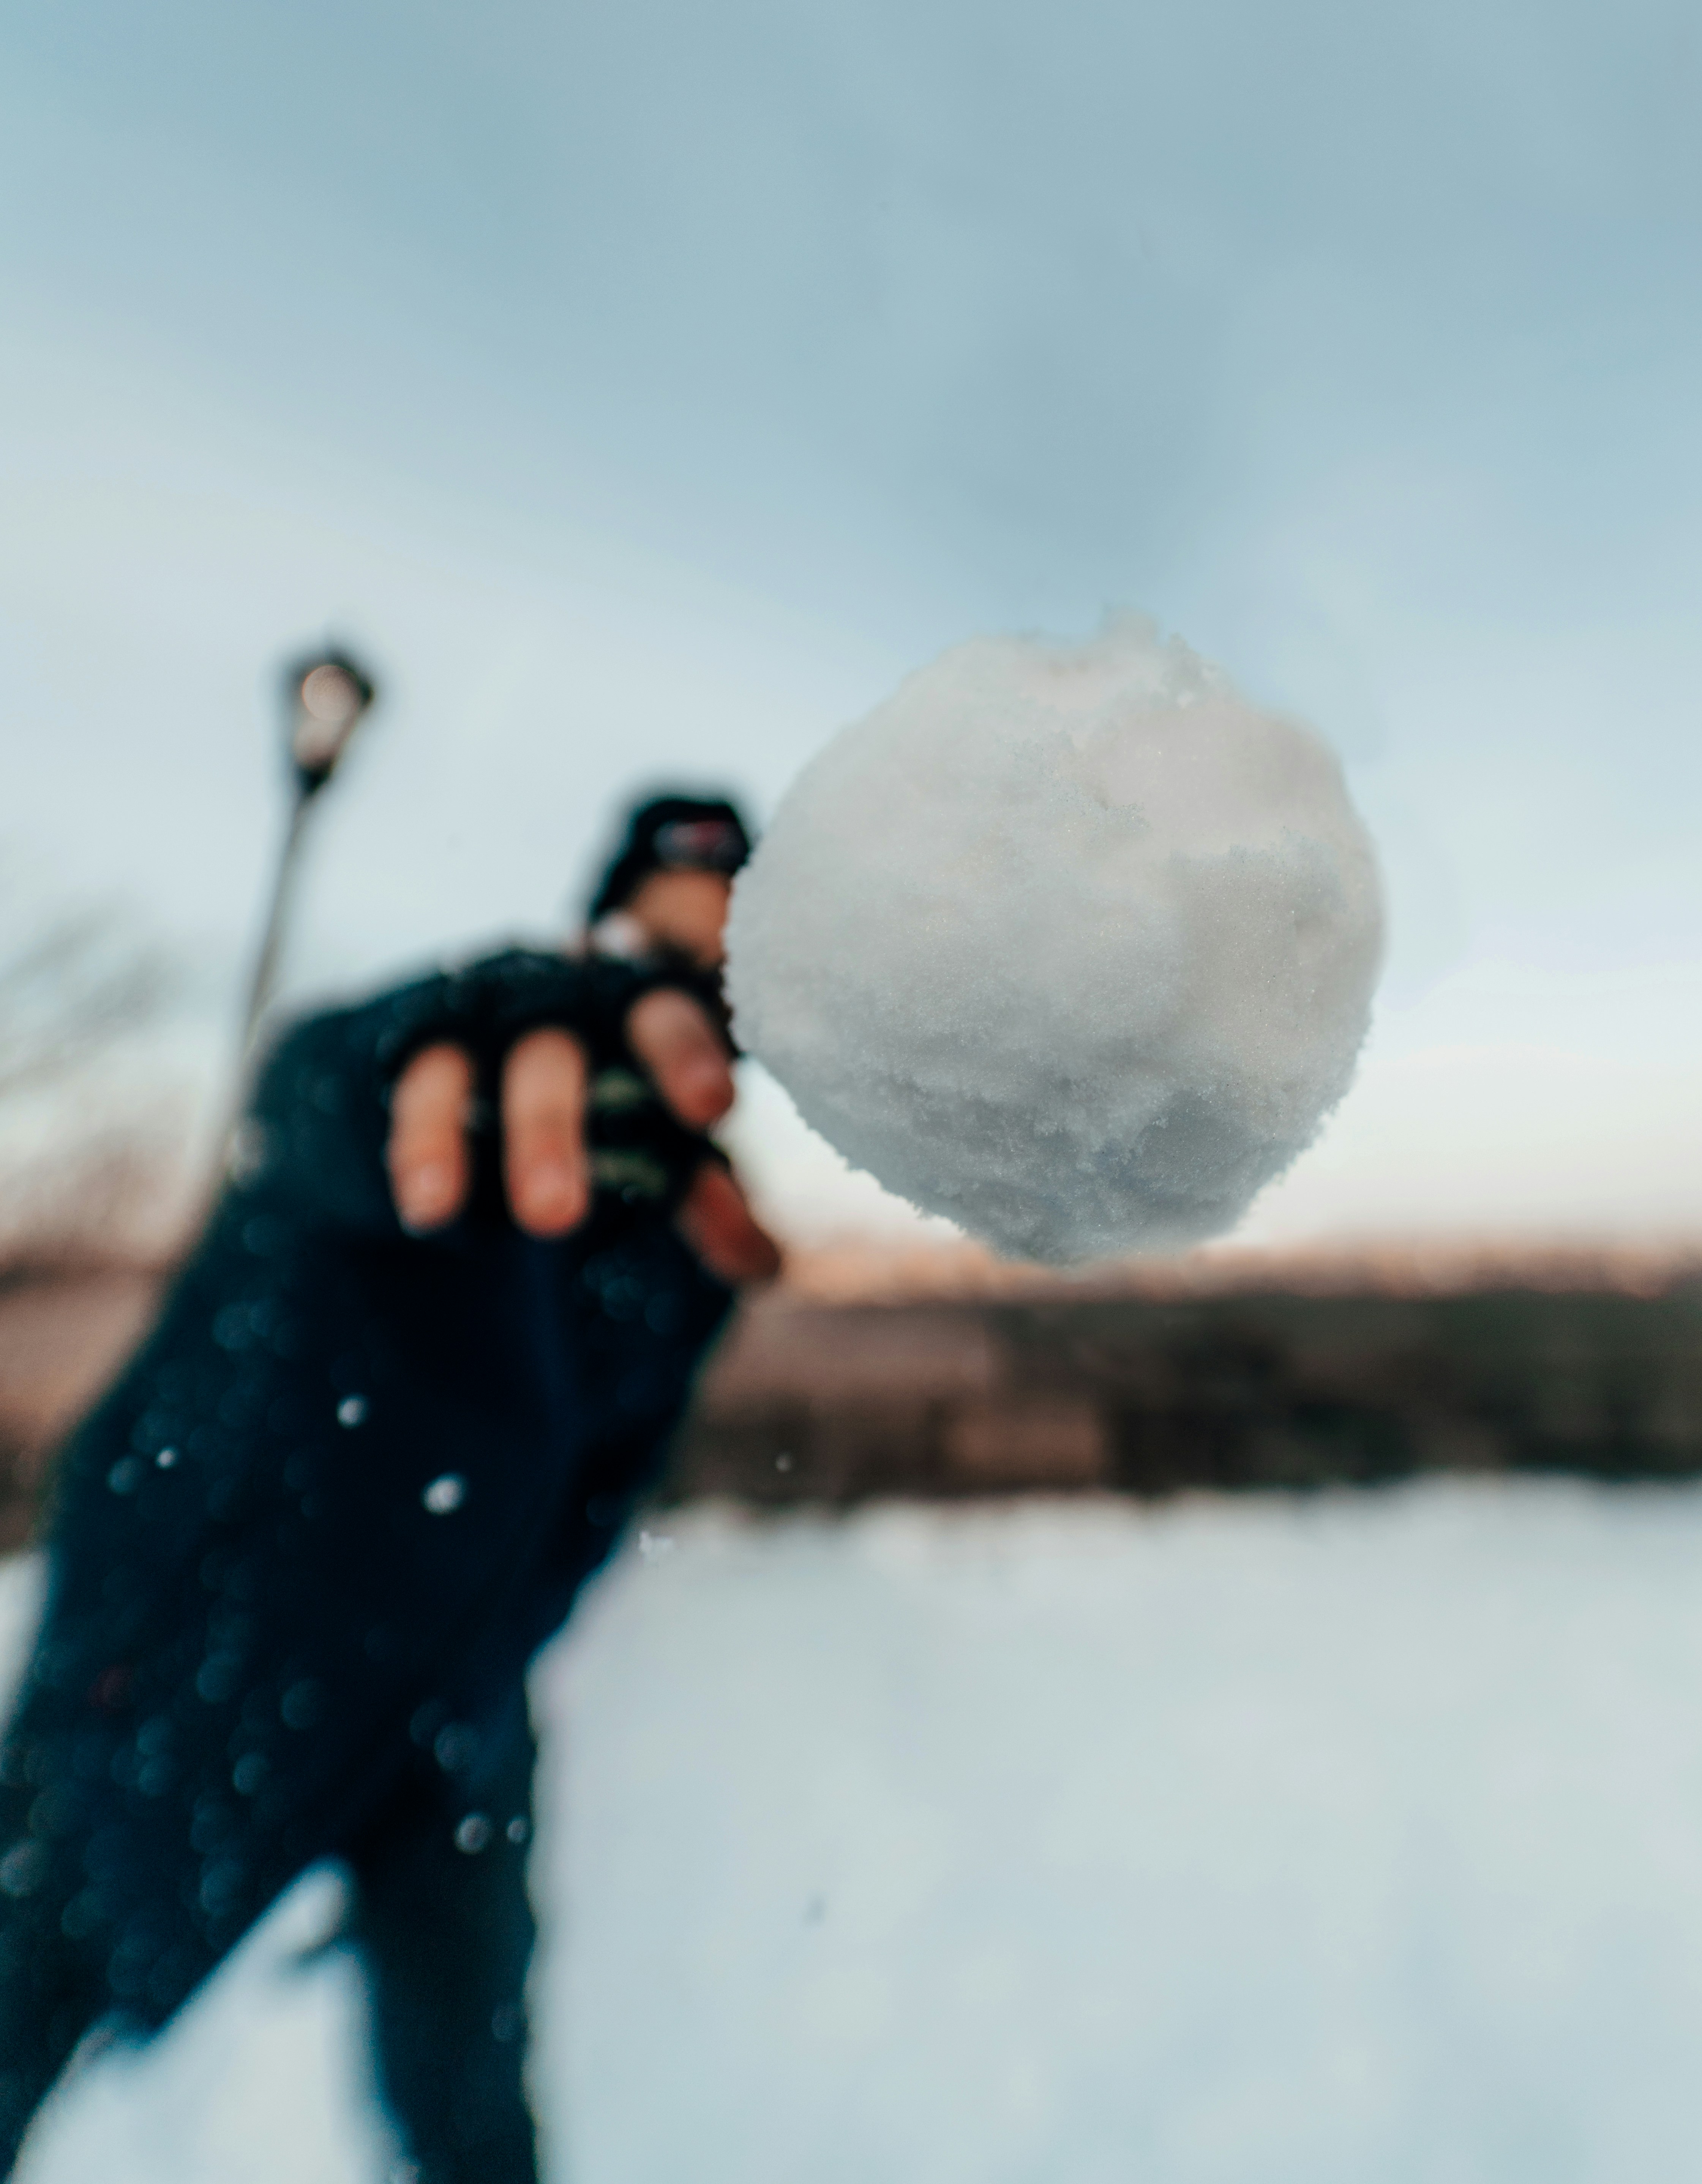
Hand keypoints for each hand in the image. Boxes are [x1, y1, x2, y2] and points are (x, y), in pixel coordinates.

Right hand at [385, 987, 779, 1282]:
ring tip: (438, 1212)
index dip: (687, 1060)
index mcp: (641, 1007)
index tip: (711, 1108)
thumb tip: (764, 1265)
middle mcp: (559, 1001)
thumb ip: (713, 1193)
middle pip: (553, 1058)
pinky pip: (415, 1087)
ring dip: (443, 1140)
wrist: (540, 1006)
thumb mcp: (677, 1132)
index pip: (668, 1021)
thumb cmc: (634, 1080)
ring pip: (459, 1068)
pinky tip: (424, 1208)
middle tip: (554, 1219)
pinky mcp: (429, 1041)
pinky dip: (416, 1147)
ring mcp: (485, 1017)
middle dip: (548, 1133)